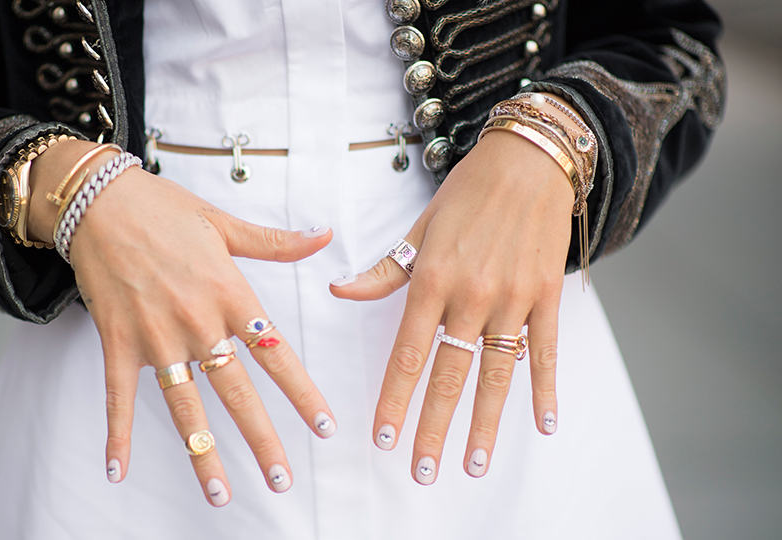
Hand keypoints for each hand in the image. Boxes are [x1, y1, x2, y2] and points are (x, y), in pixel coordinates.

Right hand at [28, 140, 335, 505]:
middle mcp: (197, 322)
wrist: (99, 200)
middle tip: (281, 479)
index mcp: (230, 294)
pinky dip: (117, 435)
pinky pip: (118, 397)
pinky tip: (118, 469)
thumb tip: (325, 236)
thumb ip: (276, 241)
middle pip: (237, 392)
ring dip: (202, 453)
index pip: (276, 353)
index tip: (324, 427)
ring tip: (220, 494)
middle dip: (262, 440)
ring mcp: (156, 337)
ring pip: (185, 406)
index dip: (303, 394)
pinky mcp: (117, 342)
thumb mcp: (225, 223)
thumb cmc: (164, 209)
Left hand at [331, 129, 574, 482]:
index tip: (384, 438)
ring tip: (476, 463)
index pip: (407, 353)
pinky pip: (545, 349)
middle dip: (433, 426)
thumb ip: (383, 270)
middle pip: (450, 373)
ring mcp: (513, 297)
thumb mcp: (418, 227)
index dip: (394, 399)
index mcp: (431, 278)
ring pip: (497, 372)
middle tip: (422, 471)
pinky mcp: (546, 295)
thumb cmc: (467, 194)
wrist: (528, 160)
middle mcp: (471, 293)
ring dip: (486, 423)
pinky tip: (544, 423)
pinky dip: (545, 387)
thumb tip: (339, 292)